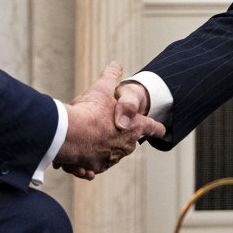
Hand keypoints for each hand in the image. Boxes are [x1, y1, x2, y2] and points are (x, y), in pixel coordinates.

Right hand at [54, 62, 165, 178]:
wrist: (70, 136)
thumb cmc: (90, 111)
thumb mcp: (102, 88)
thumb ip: (111, 76)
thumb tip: (116, 65)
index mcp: (133, 126)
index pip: (151, 126)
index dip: (157, 127)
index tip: (163, 130)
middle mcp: (125, 145)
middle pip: (127, 140)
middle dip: (119, 134)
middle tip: (105, 125)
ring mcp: (111, 158)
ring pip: (108, 151)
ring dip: (99, 146)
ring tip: (86, 137)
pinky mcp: (95, 168)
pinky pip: (93, 163)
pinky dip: (87, 159)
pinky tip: (78, 150)